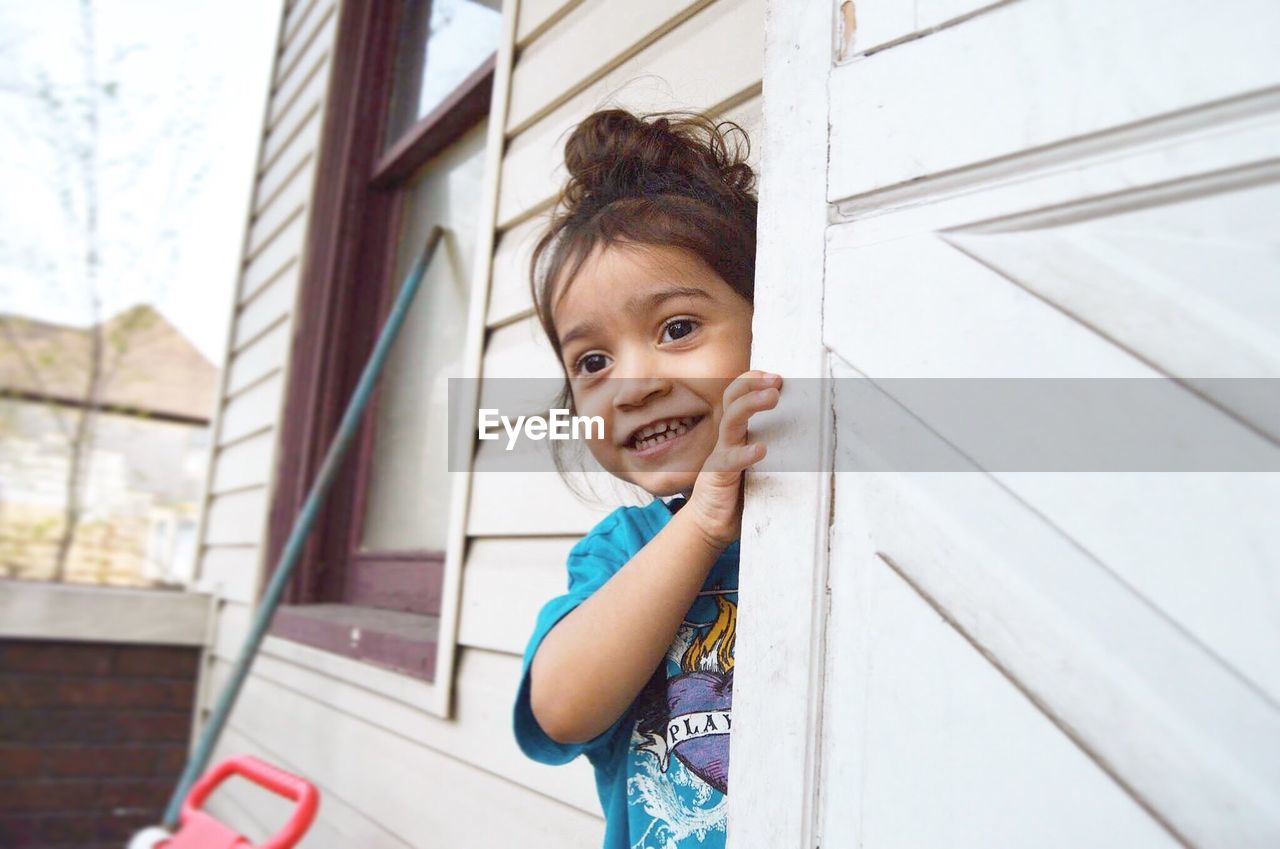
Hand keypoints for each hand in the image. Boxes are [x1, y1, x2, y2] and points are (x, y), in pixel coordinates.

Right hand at [685, 370, 781, 549]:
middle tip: (776, 380)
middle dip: (752, 383)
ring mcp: (720, 455)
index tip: (776, 376)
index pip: (738, 396)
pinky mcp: (717, 476)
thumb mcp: (761, 468)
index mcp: (736, 434)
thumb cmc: (739, 495)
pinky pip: (729, 460)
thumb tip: (821, 446)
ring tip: (772, 397)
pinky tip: (761, 450)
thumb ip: (780, 454)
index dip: (753, 381)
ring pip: (731, 420)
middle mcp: (727, 439)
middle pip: (732, 399)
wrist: (710, 525)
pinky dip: (745, 453)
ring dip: (750, 405)